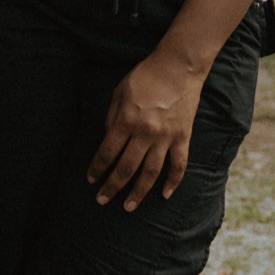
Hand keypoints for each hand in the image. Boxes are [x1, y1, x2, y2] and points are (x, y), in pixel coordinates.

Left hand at [88, 51, 206, 210]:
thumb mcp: (119, 93)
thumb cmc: (144, 77)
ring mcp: (166, 137)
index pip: (107, 152)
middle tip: (102, 201)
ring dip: (139, 192)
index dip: (97, 169)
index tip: (91, 180)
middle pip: (126, 167)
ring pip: (150, 173)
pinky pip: (179, 165)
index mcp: (126, 120)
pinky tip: (165, 194)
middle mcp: (145, 132)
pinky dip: (173, 182)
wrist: (177, 67)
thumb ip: (111, 118)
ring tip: (129, 206)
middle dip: (112, 187)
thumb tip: (108, 142)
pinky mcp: (183, 137)